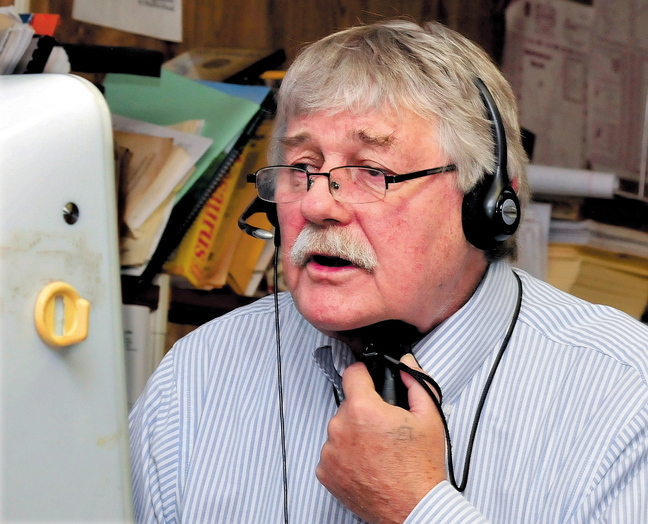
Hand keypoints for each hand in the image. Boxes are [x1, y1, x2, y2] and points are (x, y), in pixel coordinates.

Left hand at [316, 354, 446, 523]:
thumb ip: (417, 383)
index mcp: (363, 410)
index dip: (364, 374)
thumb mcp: (429, 418)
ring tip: (378, 450)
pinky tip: (367, 463)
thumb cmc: (420, 469)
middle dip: (364, 411)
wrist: (413, 508)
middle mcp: (341, 428)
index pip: (352, 373)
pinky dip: (346, 455)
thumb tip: (406, 365)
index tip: (369, 381)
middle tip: (384, 427)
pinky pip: (333, 452)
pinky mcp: (325, 472)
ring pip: (340, 429)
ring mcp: (331, 451)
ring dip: (354, 434)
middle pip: (348, 404)